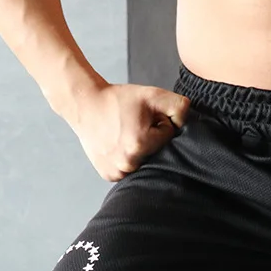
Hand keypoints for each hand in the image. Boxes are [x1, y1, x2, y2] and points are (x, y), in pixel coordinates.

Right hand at [69, 83, 191, 181]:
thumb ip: (180, 107)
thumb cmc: (119, 99)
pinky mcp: (109, 175)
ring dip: (141, 151)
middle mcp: (128, 163)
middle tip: (133, 126)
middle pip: (158, 153)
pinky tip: (119, 146)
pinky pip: (131, 170)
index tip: (144, 118)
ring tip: (125, 135)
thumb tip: (185, 127)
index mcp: (140, 144)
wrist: (85, 104)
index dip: (159, 124)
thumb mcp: (153, 95)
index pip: (168, 137)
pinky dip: (129, 160)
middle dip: (152, 139)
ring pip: (145, 163)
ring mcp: (117, 172)